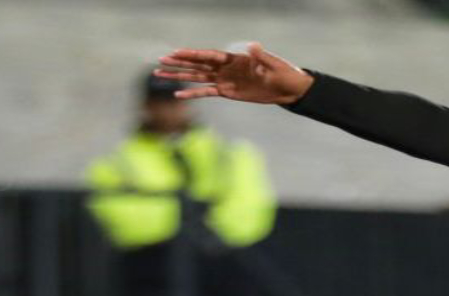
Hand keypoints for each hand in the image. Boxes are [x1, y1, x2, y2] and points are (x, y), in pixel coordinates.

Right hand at [155, 43, 312, 104]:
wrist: (289, 89)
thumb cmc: (283, 73)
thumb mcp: (274, 64)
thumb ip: (261, 57)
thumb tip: (254, 46)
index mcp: (234, 58)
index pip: (209, 55)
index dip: (193, 54)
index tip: (176, 52)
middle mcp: (226, 68)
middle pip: (198, 64)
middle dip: (179, 63)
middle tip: (160, 61)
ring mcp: (225, 80)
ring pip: (197, 77)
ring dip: (180, 76)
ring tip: (160, 74)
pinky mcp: (227, 92)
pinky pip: (206, 92)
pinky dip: (193, 94)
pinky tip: (178, 95)